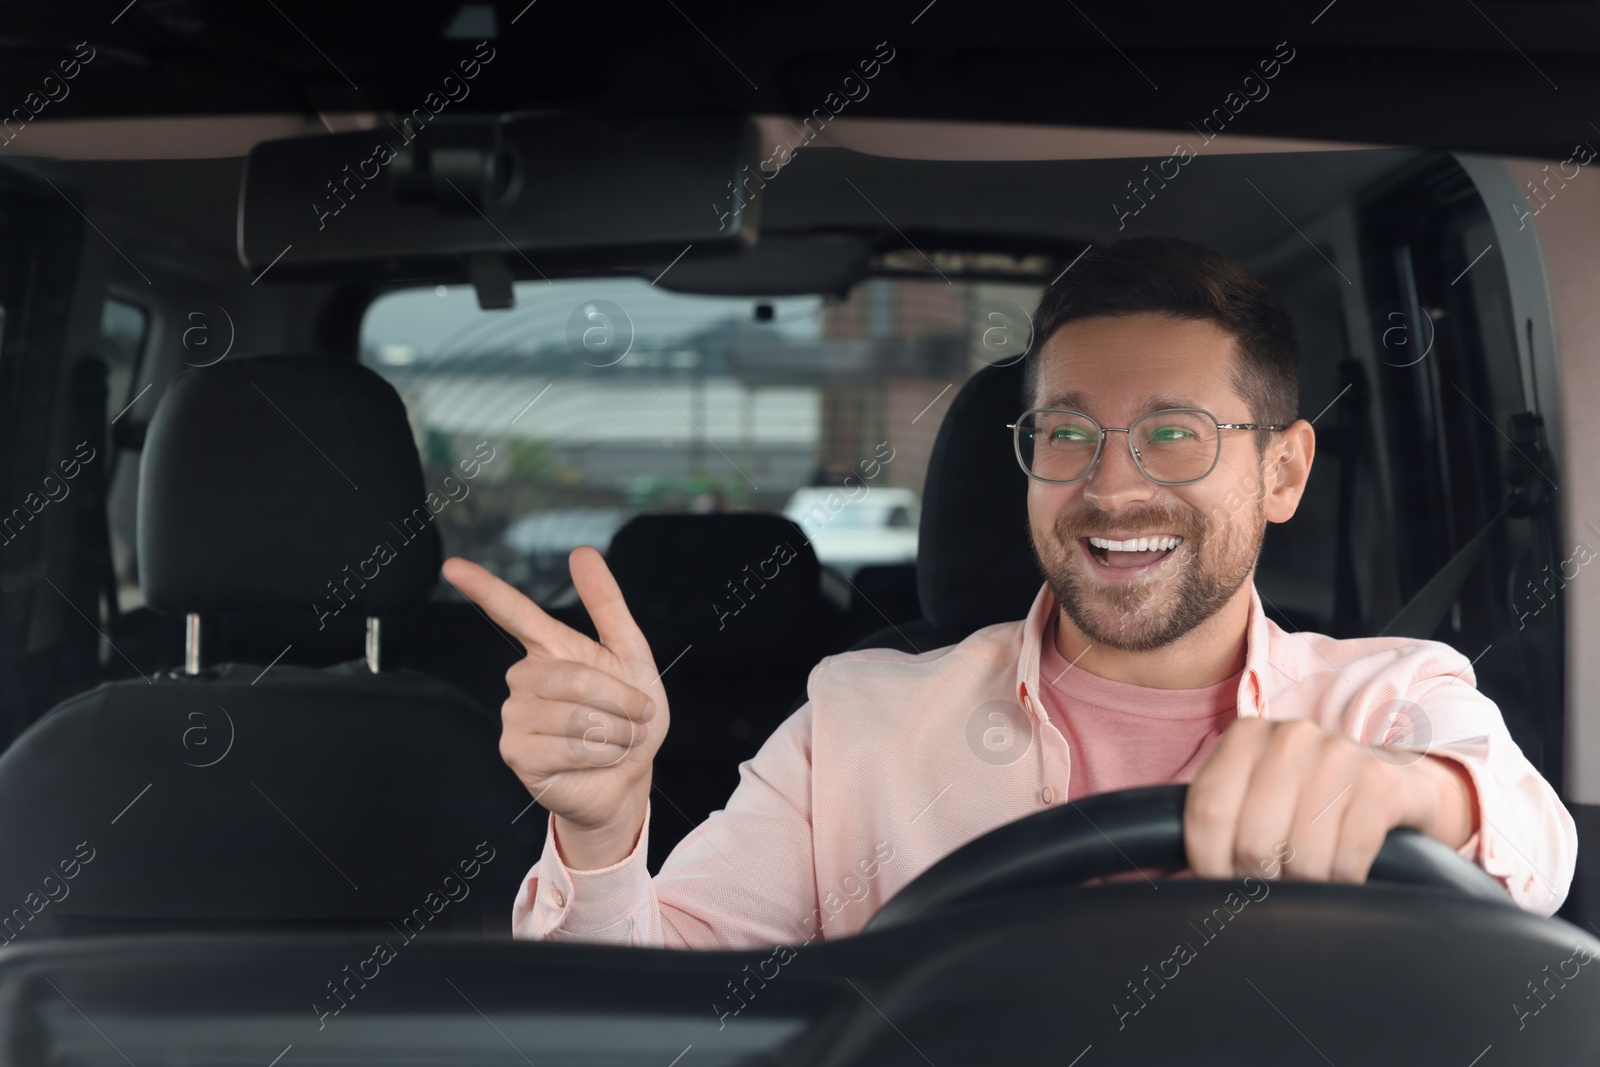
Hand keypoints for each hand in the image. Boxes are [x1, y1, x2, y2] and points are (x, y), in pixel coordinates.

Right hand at [442, 548, 666, 869]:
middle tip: (638, 715)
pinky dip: (600, 754)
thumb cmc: (630, 716)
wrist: (630, 775)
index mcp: (549, 648)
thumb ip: (607, 604)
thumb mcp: (631, 656)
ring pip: (574, 716)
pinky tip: (599, 759)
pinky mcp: (516, 753)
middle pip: (572, 677)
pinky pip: (567, 747)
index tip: (453, 566)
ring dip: (614, 732)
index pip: (511, 612)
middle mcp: (523, 678)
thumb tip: (581, 553)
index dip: (483, 588)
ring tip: (618, 740)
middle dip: (619, 700)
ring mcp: (515, 716)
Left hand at [1184, 717, 1476, 882]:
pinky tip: (1346, 874)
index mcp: (1244, 737)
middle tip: (1275, 887)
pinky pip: (1347, 861)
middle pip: (1252, 843)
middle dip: (1261, 881)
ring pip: (1300, 858)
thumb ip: (1217, 821)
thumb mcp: (1258, 794)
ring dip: (1306, 887)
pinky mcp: (1382, 784)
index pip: (1205, 814)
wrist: (1401, 781)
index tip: (1221, 886)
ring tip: (1310, 879)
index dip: (1208, 864)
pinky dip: (1344, 883)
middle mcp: (1289, 736)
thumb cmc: (1311, 800)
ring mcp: (1339, 755)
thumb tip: (1163, 875)